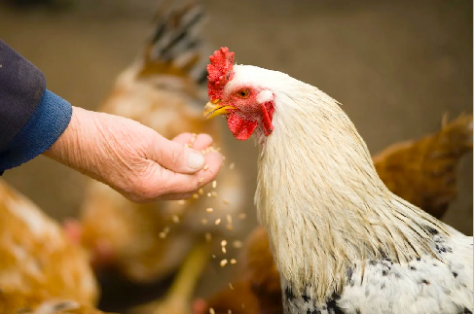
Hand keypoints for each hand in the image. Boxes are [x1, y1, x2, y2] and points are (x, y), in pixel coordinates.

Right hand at [44, 106, 222, 201]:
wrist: (73, 138)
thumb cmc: (109, 137)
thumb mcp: (148, 142)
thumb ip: (177, 156)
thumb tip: (201, 165)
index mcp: (153, 186)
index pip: (192, 184)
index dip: (209, 170)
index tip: (219, 155)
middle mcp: (147, 193)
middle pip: (185, 185)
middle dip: (201, 167)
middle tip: (211, 147)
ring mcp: (138, 187)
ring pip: (173, 178)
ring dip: (187, 160)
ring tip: (198, 139)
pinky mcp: (132, 177)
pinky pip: (160, 173)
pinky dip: (172, 159)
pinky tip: (178, 142)